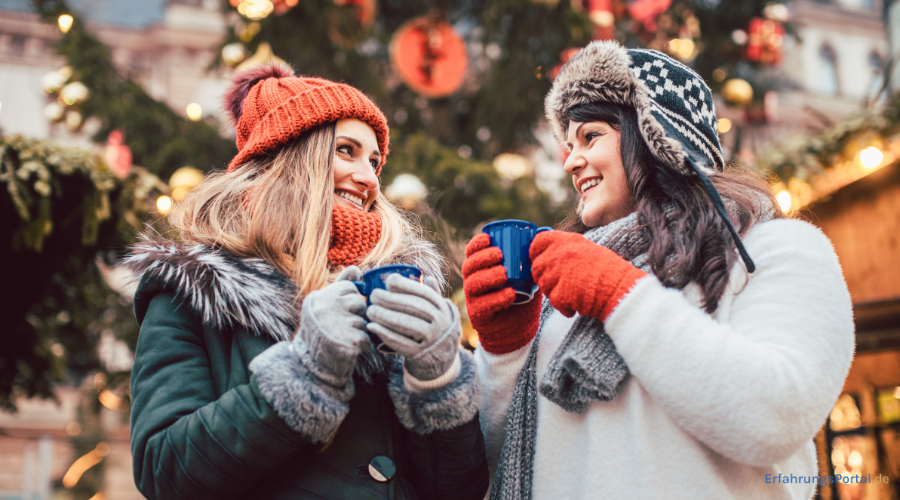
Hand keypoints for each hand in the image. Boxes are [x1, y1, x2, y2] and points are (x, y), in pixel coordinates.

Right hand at [293, 266, 371, 386]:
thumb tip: (357, 268)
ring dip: (359, 331)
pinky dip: (362, 345)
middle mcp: (325, 308)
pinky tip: (349, 348)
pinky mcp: (347, 342)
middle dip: (357, 315)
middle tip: (342, 326)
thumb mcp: (325, 304)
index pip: (350, 287)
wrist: (311, 365)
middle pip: (359, 303)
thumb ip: (341, 284)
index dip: (350, 301)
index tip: (340, 312)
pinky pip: (367, 338)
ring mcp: (336, 325)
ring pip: (364, 321)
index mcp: (319, 297)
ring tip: (343, 338)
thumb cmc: (321, 330)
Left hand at [366, 275, 459, 380]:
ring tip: (370, 310)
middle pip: (414, 308)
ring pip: (407, 325)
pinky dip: (385, 334)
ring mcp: (431, 339)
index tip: (389, 281)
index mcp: (442, 307)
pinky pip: (401, 343)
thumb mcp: (437, 310)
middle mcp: (440, 322)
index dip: (406, 285)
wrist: (440, 355)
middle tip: (373, 295)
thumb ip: (431, 293)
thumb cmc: (432, 325)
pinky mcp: (419, 353)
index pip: (424, 293)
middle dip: (391, 300)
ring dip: (386, 316)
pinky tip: (372, 326)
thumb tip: (427, 277)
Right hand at [462, 233, 541, 354]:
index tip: (488, 238)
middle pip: (469, 267)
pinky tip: (509, 294)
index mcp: (481, 269)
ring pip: (473, 284)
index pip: (471, 253)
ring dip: (488, 277)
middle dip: (482, 258)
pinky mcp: (479, 316)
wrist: (519, 329)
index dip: (476, 244)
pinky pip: (483, 306)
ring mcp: (474, 300)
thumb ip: (531, 259)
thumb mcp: (527, 276)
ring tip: (504, 274)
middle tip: (499, 254)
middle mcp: (473, 283)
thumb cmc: (522, 297)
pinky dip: (496, 299)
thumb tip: (544, 233)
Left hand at [530, 231, 646, 319]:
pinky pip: (554, 301)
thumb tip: (547, 255)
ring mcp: (558, 273)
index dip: (536, 253)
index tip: (541, 261)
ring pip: (543, 285)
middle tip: (562, 284)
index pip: (537, 242)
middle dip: (545, 278)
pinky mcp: (560, 292)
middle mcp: (559, 253)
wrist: (621, 289)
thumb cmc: (609, 271)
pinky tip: (578, 305)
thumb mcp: (587, 249)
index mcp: (566, 240)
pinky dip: (564, 307)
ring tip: (574, 294)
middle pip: (537, 267)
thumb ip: (566, 250)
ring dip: (555, 293)